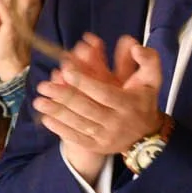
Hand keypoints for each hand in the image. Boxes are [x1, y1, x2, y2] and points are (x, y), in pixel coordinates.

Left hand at [32, 34, 163, 179]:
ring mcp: (105, 137)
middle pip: (87, 109)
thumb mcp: (153, 78)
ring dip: (56, 112)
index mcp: (127, 103)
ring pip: (78, 123)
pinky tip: (46, 118)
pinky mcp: (97, 147)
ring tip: (38, 101)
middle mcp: (116, 122)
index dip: (85, 82)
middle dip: (64, 96)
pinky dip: (60, 129)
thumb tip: (134, 45)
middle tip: (44, 86)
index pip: (104, 93)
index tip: (66, 70)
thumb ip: (148, 59)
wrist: (146, 136)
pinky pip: (76, 138)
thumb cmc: (145, 100)